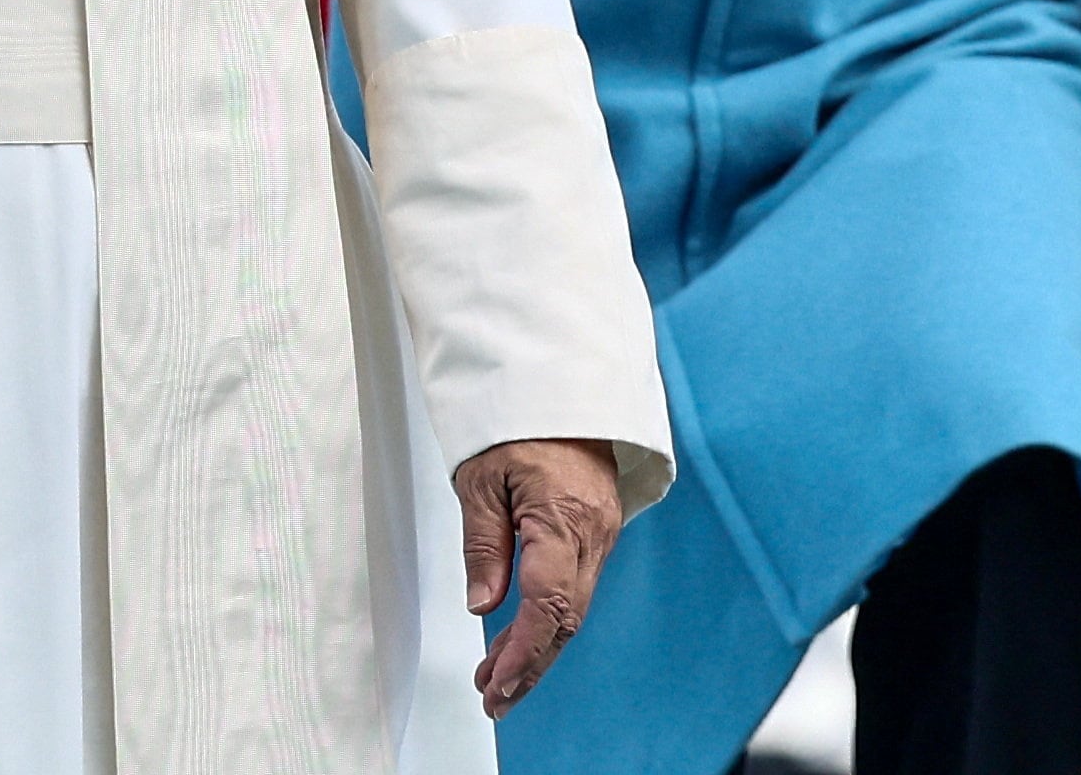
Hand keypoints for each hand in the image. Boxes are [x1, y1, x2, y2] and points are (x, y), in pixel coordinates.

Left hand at [453, 435, 622, 720]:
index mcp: (564, 519)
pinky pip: (574, 586)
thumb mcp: (479, 478)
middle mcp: (593, 534)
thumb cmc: (515, 421)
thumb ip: (483, 544)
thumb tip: (481, 604)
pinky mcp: (597, 531)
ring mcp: (600, 534)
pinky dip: (547, 617)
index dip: (524, 651)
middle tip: (492, 696)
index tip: (498, 682)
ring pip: (571, 607)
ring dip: (536, 646)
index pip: (547, 604)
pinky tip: (519, 635)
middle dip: (529, 664)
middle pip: (565, 618)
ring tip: (495, 676)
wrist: (560, 384)